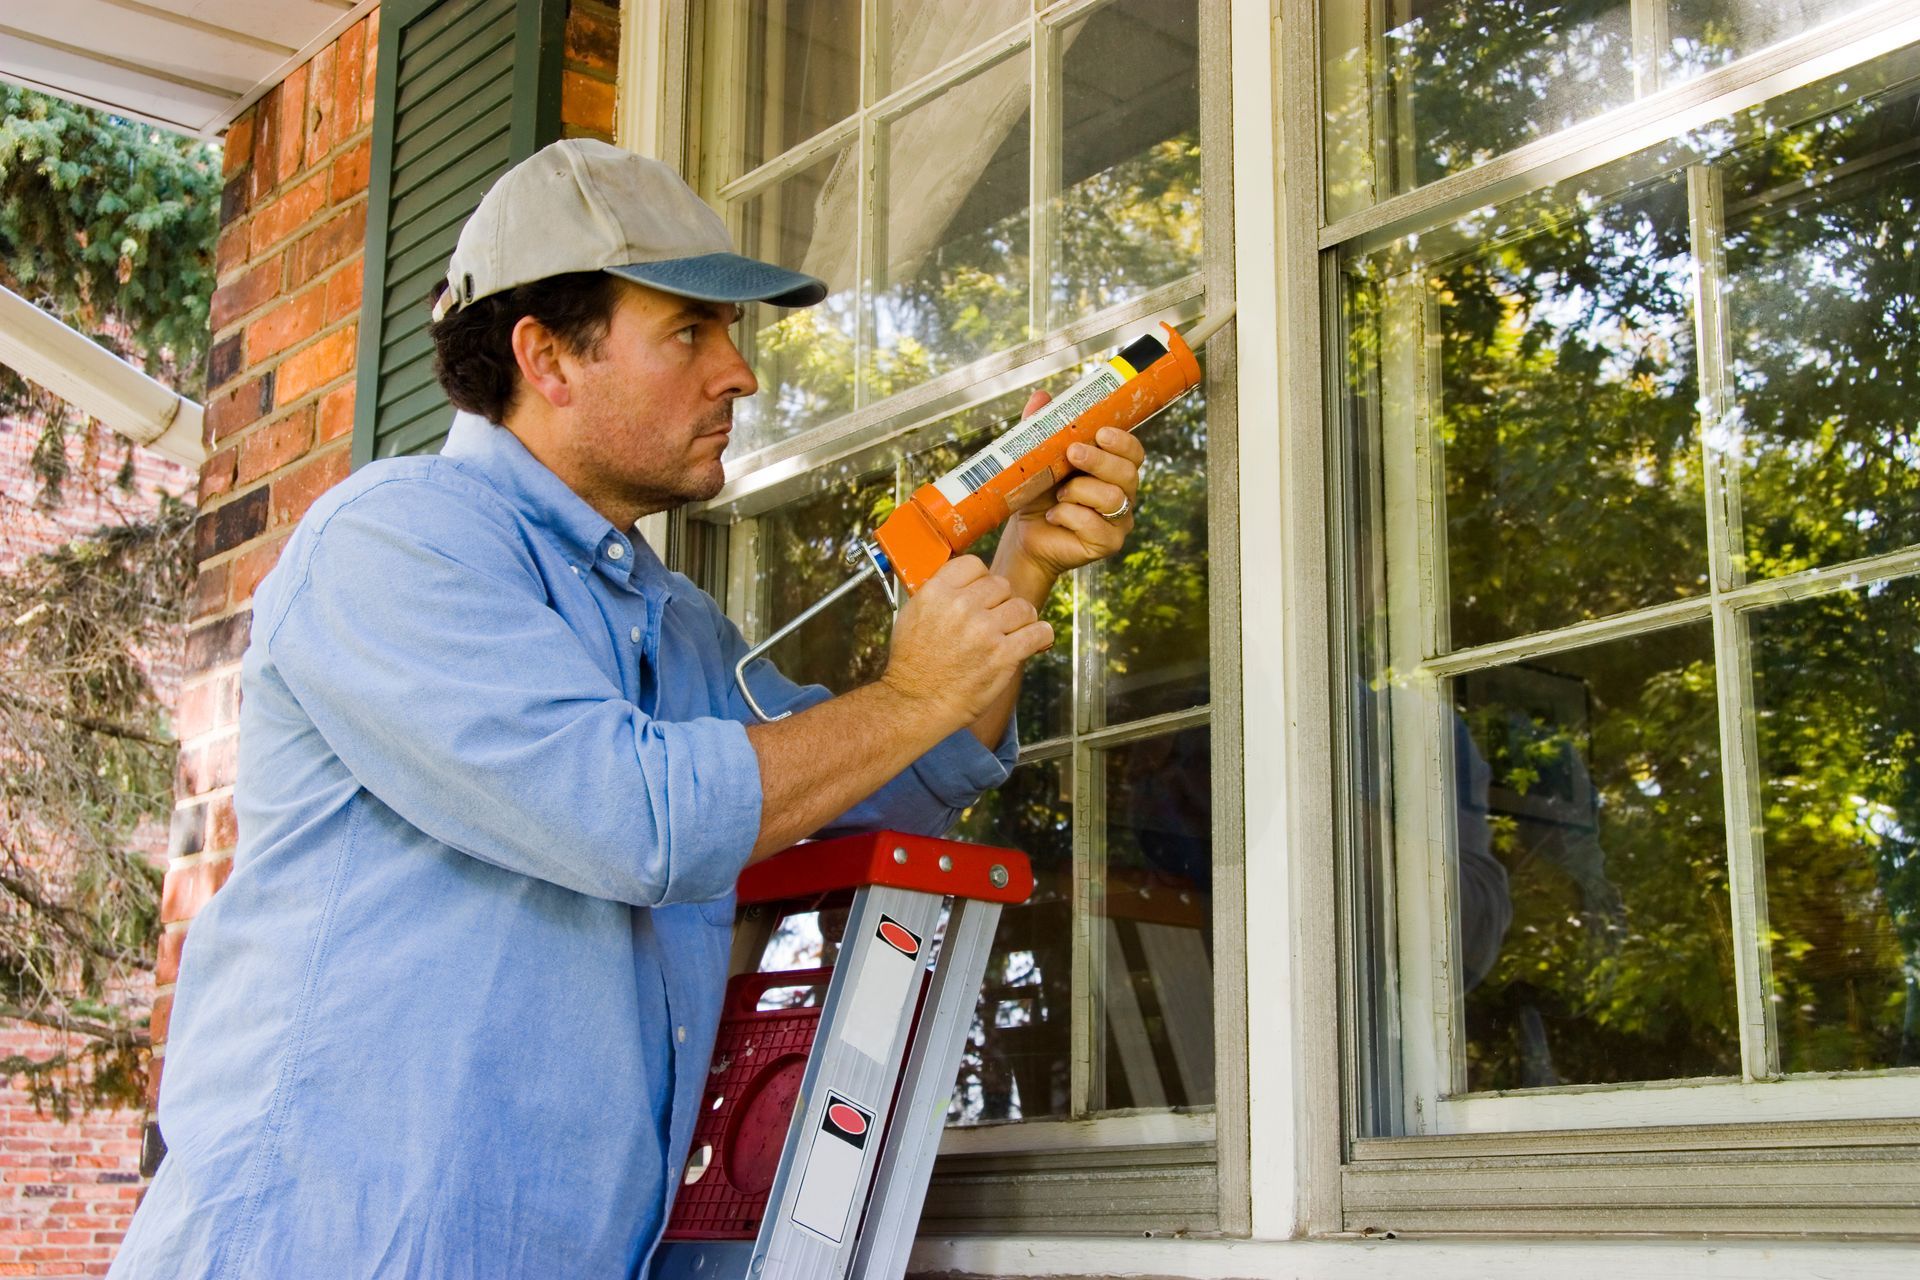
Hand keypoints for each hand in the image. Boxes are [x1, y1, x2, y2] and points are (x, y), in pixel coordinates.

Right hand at [879, 556, 1053, 728]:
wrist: (915, 703)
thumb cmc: (912, 665)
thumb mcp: (912, 615)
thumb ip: (938, 594)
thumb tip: (964, 584)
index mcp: (937, 593)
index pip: (975, 565)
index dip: (982, 580)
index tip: (983, 594)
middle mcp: (962, 606)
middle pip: (1002, 585)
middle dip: (1001, 602)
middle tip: (997, 620)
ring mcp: (984, 630)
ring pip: (1023, 607)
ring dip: (1022, 620)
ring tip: (1014, 632)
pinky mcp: (1003, 655)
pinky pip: (1038, 633)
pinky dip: (1040, 636)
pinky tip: (1034, 641)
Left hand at [998, 389, 1144, 585]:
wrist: (1025, 536)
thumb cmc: (1038, 496)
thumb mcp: (1038, 459)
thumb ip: (1042, 429)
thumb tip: (1041, 396)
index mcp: (1114, 469)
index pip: (1134, 452)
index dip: (1123, 442)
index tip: (1101, 433)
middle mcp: (1123, 494)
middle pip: (1128, 473)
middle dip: (1100, 461)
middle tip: (1072, 453)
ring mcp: (1119, 521)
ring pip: (1113, 498)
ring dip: (1080, 491)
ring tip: (1058, 493)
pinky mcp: (1107, 544)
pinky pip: (1096, 526)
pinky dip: (1069, 516)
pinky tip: (1053, 515)